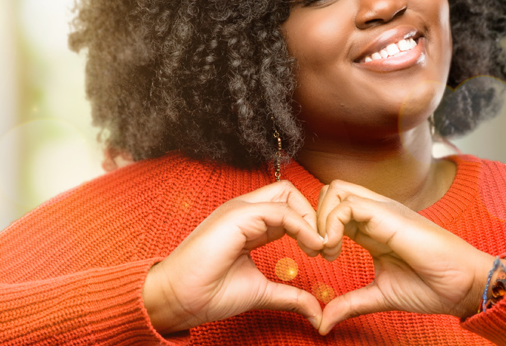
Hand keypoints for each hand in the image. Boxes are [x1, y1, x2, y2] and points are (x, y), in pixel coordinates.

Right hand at [142, 181, 324, 333]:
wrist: (179, 299)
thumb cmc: (209, 293)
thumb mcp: (261, 292)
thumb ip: (289, 296)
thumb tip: (317, 312)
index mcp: (249, 224)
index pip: (289, 207)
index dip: (310, 224)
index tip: (324, 252)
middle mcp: (244, 211)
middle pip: (290, 192)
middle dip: (314, 214)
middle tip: (326, 246)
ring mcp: (239, 210)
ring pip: (287, 194)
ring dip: (312, 219)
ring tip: (321, 247)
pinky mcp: (236, 216)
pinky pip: (279, 210)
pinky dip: (302, 225)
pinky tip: (311, 246)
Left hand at [315, 180, 494, 334]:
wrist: (464, 287)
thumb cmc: (431, 287)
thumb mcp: (379, 295)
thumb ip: (350, 303)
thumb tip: (323, 322)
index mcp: (372, 227)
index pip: (333, 209)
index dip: (317, 228)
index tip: (319, 257)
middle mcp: (374, 213)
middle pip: (329, 192)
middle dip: (312, 218)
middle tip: (316, 250)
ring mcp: (381, 210)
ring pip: (334, 190)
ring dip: (319, 219)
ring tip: (327, 250)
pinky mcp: (387, 214)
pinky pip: (347, 204)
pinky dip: (330, 224)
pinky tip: (334, 249)